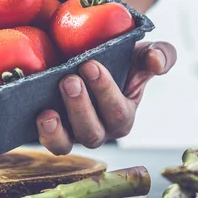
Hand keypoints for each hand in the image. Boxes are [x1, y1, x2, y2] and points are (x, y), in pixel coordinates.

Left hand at [35, 41, 176, 154]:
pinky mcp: (51, 133)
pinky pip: (48, 142)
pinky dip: (43, 134)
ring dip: (57, 130)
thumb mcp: (140, 53)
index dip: (104, 91)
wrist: (85, 58)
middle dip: (80, 107)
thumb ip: (160, 54)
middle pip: (92, 131)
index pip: (117, 111)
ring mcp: (72, 134)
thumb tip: (157, 62)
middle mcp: (99, 131)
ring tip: (48, 112)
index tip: (90, 65)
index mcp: (122, 115)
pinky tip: (38, 117)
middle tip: (69, 80)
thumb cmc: (116, 59)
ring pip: (67, 143)